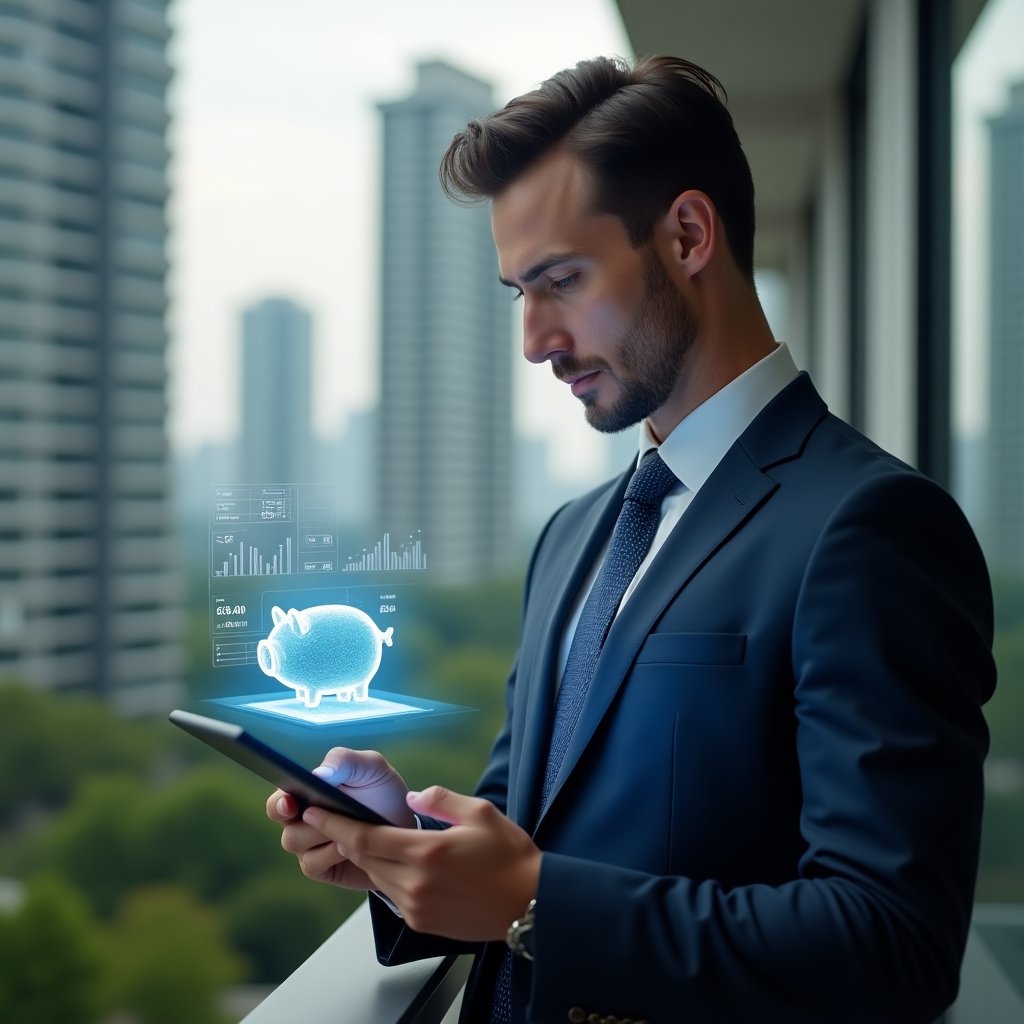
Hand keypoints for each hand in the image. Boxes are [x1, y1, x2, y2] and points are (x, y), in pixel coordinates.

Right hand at [266, 748, 414, 889]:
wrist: (405, 826)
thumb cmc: (382, 791)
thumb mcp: (370, 768)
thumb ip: (344, 761)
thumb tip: (318, 774)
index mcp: (307, 793)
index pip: (278, 800)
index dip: (278, 802)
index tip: (289, 802)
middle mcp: (302, 820)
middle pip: (283, 824)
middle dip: (297, 820)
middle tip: (315, 814)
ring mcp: (310, 845)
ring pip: (294, 843)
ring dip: (319, 833)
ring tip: (347, 827)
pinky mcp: (322, 868)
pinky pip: (312, 864)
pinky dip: (330, 853)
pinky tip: (349, 847)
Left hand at [301, 785, 541, 941]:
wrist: (530, 905)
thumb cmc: (510, 856)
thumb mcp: (480, 813)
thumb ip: (440, 800)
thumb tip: (412, 798)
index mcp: (427, 852)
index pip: (364, 838)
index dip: (334, 823)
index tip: (313, 810)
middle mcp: (415, 883)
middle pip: (364, 858)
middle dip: (345, 837)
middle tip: (332, 817)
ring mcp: (416, 907)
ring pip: (376, 877)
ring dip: (367, 857)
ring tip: (367, 836)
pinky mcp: (421, 923)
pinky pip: (392, 894)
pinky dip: (387, 875)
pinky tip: (398, 862)